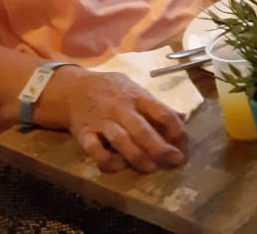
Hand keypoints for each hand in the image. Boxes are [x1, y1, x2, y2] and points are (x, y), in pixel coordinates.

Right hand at [50, 68, 187, 173]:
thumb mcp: (136, 90)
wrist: (72, 88)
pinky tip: (119, 166)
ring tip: (151, 168)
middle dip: (161, 149)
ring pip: (121, 141)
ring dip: (137, 157)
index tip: (183, 146)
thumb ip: (157, 106)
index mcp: (138, 97)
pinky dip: (107, 161)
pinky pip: (95, 150)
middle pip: (143, 130)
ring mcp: (102, 122)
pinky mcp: (84, 133)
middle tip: (174, 161)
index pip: (163, 113)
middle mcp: (121, 109)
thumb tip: (184, 117)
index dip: (177, 131)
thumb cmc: (111, 90)